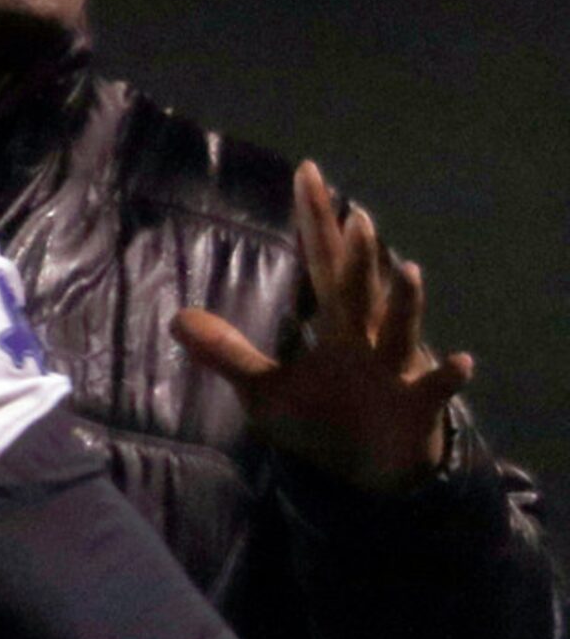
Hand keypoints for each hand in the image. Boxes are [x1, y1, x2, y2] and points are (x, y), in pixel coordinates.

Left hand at [172, 160, 472, 491]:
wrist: (372, 466)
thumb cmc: (324, 417)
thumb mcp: (267, 389)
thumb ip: (227, 352)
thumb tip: (177, 319)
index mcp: (336, 325)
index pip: (322, 264)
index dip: (314, 222)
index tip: (306, 172)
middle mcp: (368, 337)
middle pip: (361, 291)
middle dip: (359, 257)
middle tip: (357, 216)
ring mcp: (395, 369)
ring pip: (402, 331)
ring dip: (407, 304)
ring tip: (410, 270)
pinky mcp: (416, 406)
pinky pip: (434, 390)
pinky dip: (446, 378)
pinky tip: (461, 363)